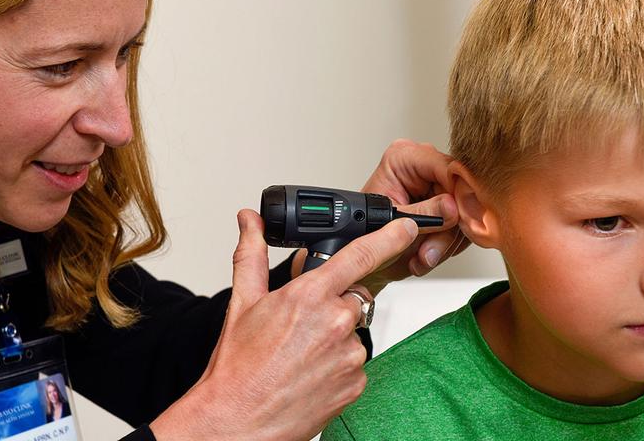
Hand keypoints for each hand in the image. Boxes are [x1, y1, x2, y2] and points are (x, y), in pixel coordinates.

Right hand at [150, 209, 417, 440]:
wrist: (238, 421)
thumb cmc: (238, 369)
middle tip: (301, 324)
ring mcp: (349, 355)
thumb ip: (251, 254)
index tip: (406, 227)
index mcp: (310, 296)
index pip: (361, 255)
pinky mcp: (356, 383)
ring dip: (335, 336)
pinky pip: (355, 361)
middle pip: (354, 296)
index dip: (390, 237)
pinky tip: (310, 371)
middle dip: (334, 302)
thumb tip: (249, 222)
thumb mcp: (242, 302)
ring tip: (300, 354)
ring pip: (354, 330)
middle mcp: (336, 322)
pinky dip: (338, 363)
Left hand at [290, 139, 466, 293]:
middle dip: (448, 228)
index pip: (448, 168)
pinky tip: (425, 253)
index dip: (462, 193)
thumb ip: (424, 214)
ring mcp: (436, 186)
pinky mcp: (446, 207)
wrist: (361, 261)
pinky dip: (447, 247)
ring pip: (465, 214)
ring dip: (445, 243)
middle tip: (429, 251)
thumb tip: (451, 206)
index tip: (466, 217)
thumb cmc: (364, 236)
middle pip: (460, 193)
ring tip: (421, 256)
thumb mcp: (390, 223)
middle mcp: (423, 167)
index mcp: (404, 158)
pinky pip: (464, 227)